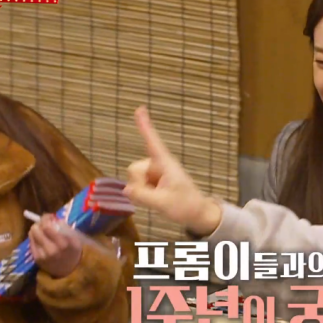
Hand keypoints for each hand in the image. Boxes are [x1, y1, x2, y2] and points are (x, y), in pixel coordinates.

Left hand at [29, 214, 82, 277]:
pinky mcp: (36, 258)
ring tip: (42, 230)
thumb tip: (52, 218)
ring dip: (36, 230)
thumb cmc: (74, 251)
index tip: (48, 216)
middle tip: (44, 223)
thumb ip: (64, 228)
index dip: (45, 218)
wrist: (70, 270)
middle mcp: (50, 249)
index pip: (46, 227)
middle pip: (36, 230)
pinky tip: (41, 238)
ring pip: (31, 235)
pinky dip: (35, 238)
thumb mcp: (75, 238)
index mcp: (62, 244)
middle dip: (39, 223)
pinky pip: (31, 242)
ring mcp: (41, 255)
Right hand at [124, 106, 221, 234]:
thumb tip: (126, 189)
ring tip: (159, 198)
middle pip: (134, 169)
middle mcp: (158, 165)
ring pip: (133, 178)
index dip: (145, 126)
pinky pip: (136, 186)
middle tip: (157, 196)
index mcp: (165, 164)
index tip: (140, 109)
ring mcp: (154, 173)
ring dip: (141, 190)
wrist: (196, 213)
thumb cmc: (185, 205)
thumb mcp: (163, 203)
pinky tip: (154, 199)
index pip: (153, 142)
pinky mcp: (152, 181)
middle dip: (138, 184)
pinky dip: (141, 194)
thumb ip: (143, 196)